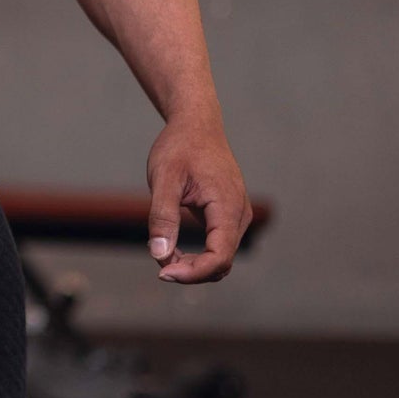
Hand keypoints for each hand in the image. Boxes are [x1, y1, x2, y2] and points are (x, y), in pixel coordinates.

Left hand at [145, 113, 251, 283]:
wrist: (196, 124)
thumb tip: (160, 256)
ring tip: (164, 254)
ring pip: (221, 257)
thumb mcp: (164, 179)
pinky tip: (174, 247)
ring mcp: (237, 215)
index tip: (162, 272)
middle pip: (222, 262)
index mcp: (228, 207)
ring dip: (194, 265)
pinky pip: (218, 245)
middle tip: (159, 264)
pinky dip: (199, 254)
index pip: (219, 257)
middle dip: (190, 271)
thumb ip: (162, 217)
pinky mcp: (229, 215)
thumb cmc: (180, 147)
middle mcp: (239, 215)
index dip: (192, 273)